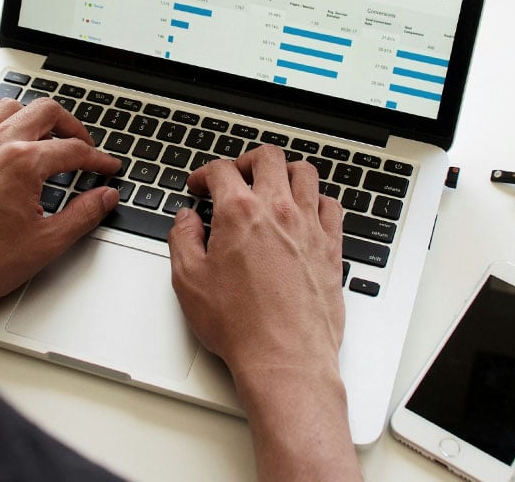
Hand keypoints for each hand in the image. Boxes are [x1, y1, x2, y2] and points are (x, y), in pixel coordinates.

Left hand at [0, 97, 121, 330]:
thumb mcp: (45, 244)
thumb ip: (83, 215)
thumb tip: (104, 197)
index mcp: (22, 164)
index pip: (74, 149)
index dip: (98, 159)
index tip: (106, 167)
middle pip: (45, 111)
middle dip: (72, 126)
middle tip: (82, 145)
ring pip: (9, 109)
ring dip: (32, 119)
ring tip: (44, 139)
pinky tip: (3, 148)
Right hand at [168, 144, 344, 375]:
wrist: (285, 357)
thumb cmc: (240, 326)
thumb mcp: (189, 281)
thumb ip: (183, 240)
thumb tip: (186, 220)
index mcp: (240, 213)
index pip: (222, 171)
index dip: (204, 173)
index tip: (199, 186)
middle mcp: (278, 211)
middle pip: (268, 158)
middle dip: (246, 161)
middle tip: (236, 176)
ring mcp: (309, 226)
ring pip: (305, 173)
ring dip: (285, 172)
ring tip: (273, 185)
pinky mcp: (331, 247)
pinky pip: (331, 205)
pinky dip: (317, 200)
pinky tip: (307, 211)